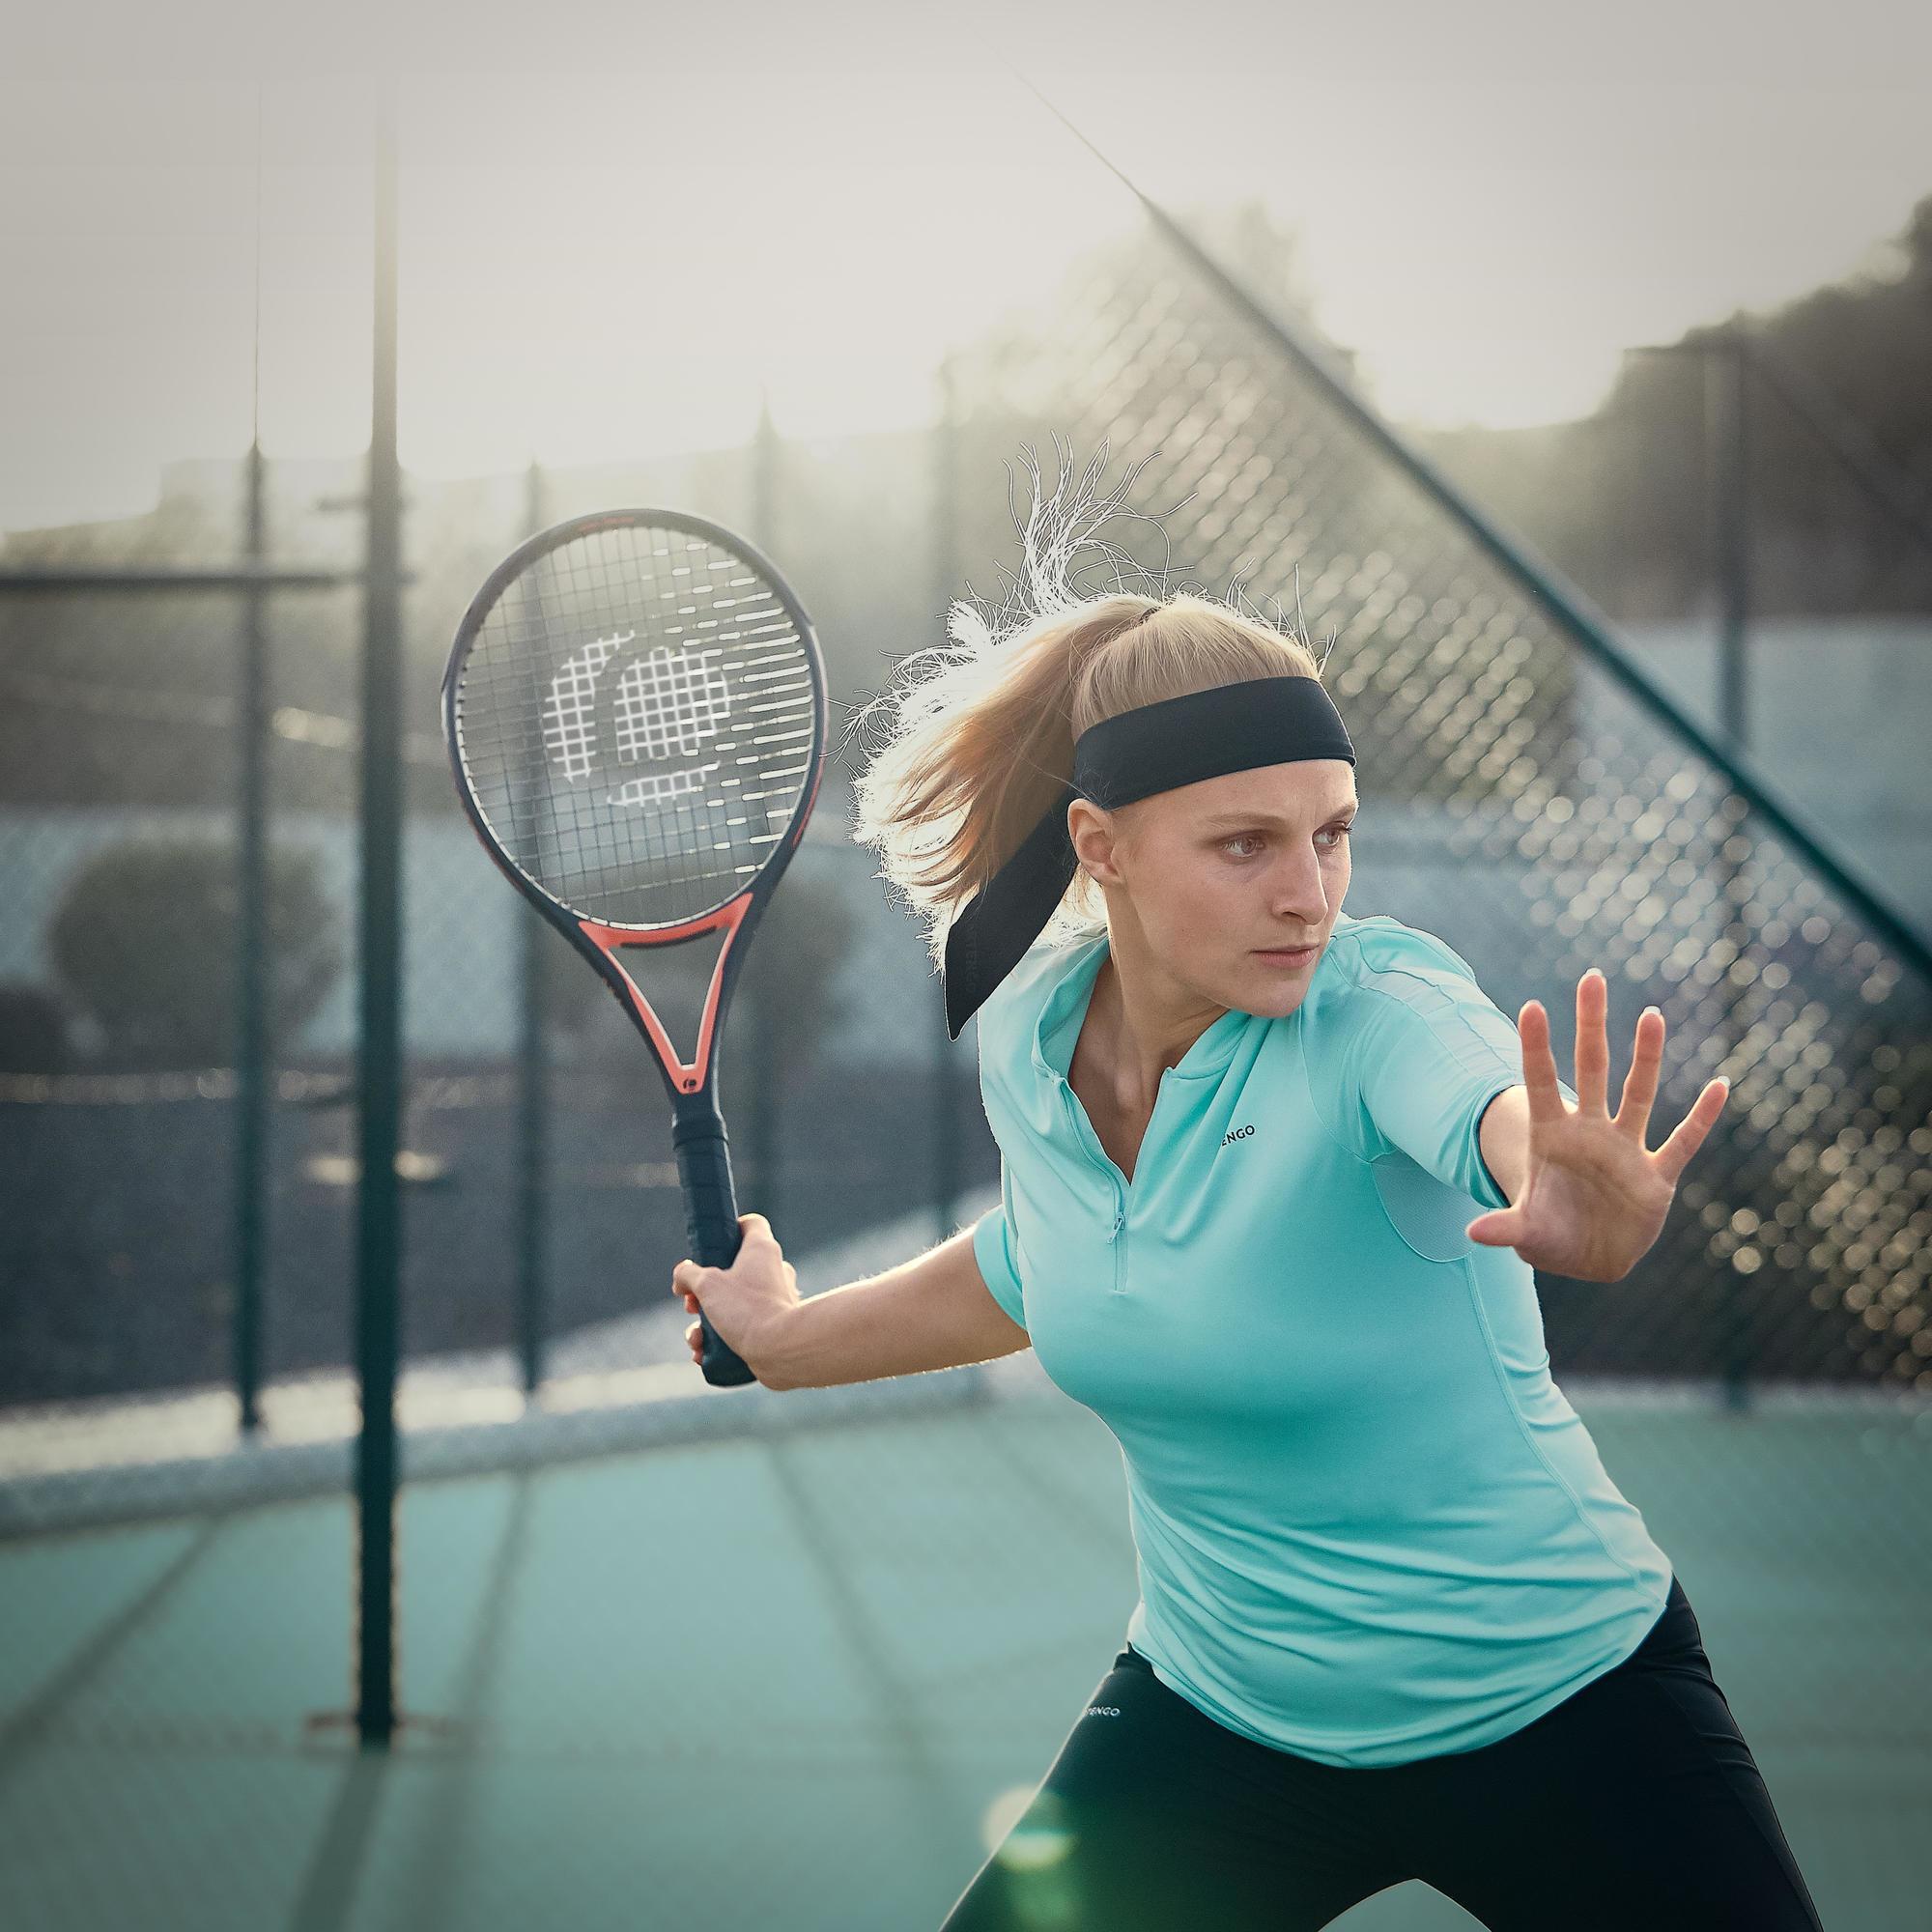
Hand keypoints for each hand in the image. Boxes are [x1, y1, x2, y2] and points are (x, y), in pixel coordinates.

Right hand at [671, 1212, 800, 1374]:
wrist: (782, 1350)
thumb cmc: (747, 1309)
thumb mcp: (706, 1285)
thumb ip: (688, 1275)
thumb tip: (681, 1277)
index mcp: (761, 1250)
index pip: (750, 1224)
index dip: (728, 1229)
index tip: (709, 1246)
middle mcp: (773, 1271)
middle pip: (733, 1270)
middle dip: (704, 1291)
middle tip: (691, 1305)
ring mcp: (776, 1300)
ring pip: (734, 1304)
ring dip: (707, 1322)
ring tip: (696, 1338)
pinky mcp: (775, 1327)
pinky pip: (744, 1328)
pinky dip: (721, 1340)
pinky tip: (703, 1354)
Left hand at [1465, 969, 1729, 1281]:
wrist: (1590, 1260)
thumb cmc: (1551, 1237)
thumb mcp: (1527, 1234)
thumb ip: (1506, 1228)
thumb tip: (1474, 1233)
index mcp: (1552, 1138)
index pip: (1541, 1083)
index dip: (1537, 1048)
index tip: (1532, 1005)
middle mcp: (1589, 1133)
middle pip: (1591, 1069)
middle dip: (1591, 1026)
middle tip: (1591, 978)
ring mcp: (1625, 1151)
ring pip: (1639, 1093)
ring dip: (1647, 1057)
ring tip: (1651, 1014)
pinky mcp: (1657, 1177)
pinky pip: (1683, 1140)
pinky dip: (1701, 1117)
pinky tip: (1720, 1085)